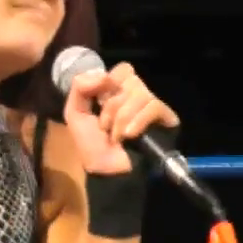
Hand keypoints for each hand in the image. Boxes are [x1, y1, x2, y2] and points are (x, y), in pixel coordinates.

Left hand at [63, 62, 179, 173]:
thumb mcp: (75, 113)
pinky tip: (130, 136)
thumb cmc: (92, 145)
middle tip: (105, 125)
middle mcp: (137, 96)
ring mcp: (153, 107)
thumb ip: (80, 87)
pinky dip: (138, 121)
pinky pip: (154, 106)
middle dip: (112, 105)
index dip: (108, 83)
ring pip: (141, 93)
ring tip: (116, 137)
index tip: (98, 102)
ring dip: (122, 118)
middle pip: (131, 79)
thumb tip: (103, 74)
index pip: (122, 70)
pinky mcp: (167, 120)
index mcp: (118, 91)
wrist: (106, 172)